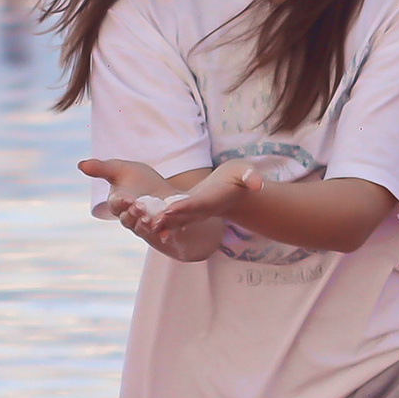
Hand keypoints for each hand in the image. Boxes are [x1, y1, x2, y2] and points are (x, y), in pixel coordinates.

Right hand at [79, 157, 168, 224]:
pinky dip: (162, 233)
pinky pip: (158, 234)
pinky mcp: (158, 232)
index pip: (116, 204)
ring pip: (141, 228)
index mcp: (118, 203)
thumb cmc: (137, 179)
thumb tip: (80, 164)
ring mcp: (143, 226)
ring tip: (151, 219)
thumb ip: (101, 168)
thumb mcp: (120, 169)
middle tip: (140, 207)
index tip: (128, 199)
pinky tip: (167, 232)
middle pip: (128, 218)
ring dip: (145, 224)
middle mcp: (128, 217)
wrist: (161, 191)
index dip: (121, 202)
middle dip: (133, 214)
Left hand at [131, 160, 258, 259]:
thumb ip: (251, 178)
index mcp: (212, 200)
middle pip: (180, 216)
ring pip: (172, 219)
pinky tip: (142, 221)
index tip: (170, 209)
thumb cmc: (240, 179)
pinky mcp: (185, 211)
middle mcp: (200, 210)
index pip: (196, 205)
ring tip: (141, 223)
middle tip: (149, 222)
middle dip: (165, 220)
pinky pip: (170, 217)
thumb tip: (258, 183)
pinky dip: (157, 219)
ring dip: (157, 222)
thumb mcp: (246, 174)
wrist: (234, 191)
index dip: (183, 207)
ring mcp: (192, 213)